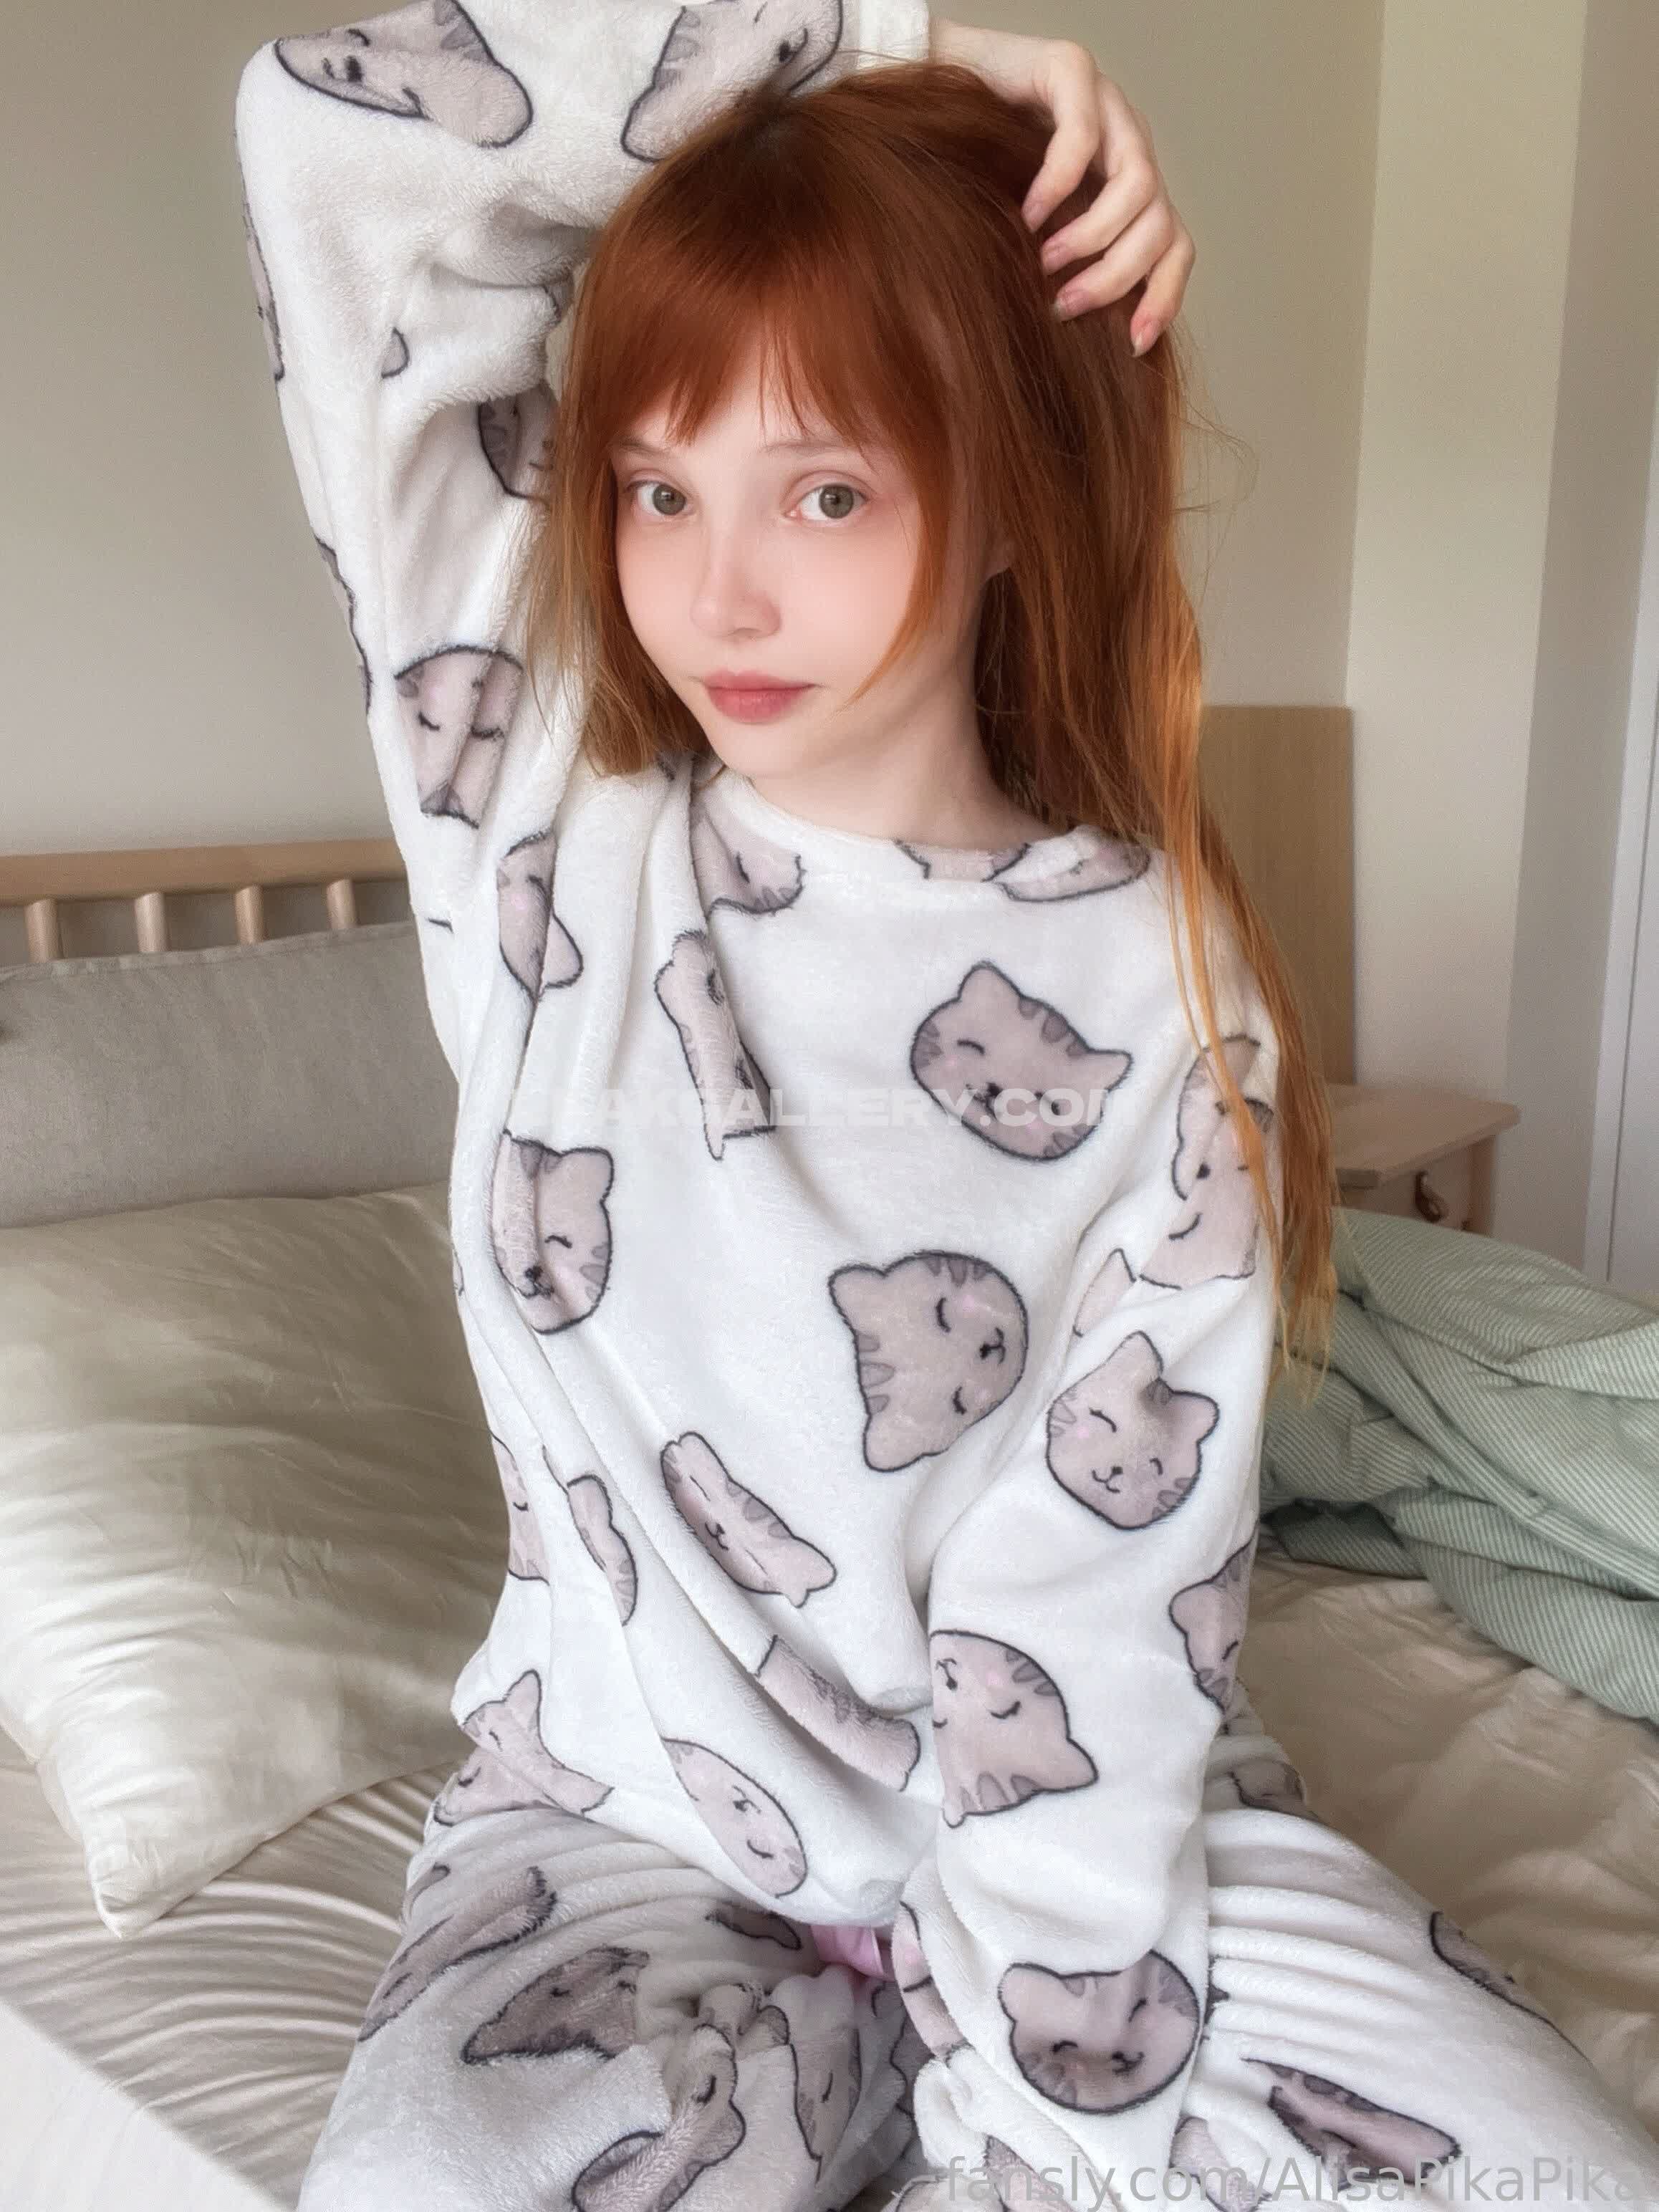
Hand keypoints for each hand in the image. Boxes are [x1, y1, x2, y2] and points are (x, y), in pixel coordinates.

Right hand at [928, 18, 1193, 352]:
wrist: (932, 88)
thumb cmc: (976, 170)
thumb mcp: (1029, 234)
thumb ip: (1057, 270)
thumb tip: (1064, 347)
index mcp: (1130, 189)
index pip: (1175, 247)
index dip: (1163, 296)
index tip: (1132, 343)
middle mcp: (1130, 147)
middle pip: (1161, 225)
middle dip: (1116, 277)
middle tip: (1064, 305)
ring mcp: (1108, 106)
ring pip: (1138, 185)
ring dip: (1092, 237)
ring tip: (1045, 260)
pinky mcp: (1071, 71)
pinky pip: (1082, 137)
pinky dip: (1058, 185)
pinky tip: (1028, 214)